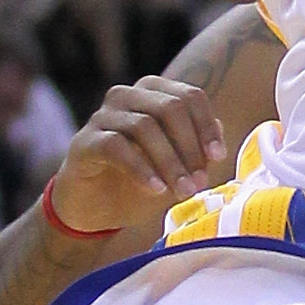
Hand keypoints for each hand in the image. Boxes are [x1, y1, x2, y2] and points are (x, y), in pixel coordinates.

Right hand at [44, 75, 231, 244]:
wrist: (94, 210)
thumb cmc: (139, 183)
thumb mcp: (177, 169)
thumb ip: (197, 150)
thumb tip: (220, 132)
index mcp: (152, 95)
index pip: (189, 96)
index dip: (206, 125)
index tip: (218, 156)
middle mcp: (126, 97)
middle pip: (169, 107)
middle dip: (190, 146)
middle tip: (200, 181)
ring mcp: (102, 117)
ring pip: (144, 125)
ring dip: (170, 161)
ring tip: (183, 191)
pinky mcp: (84, 142)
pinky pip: (115, 146)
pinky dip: (141, 169)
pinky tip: (156, 190)